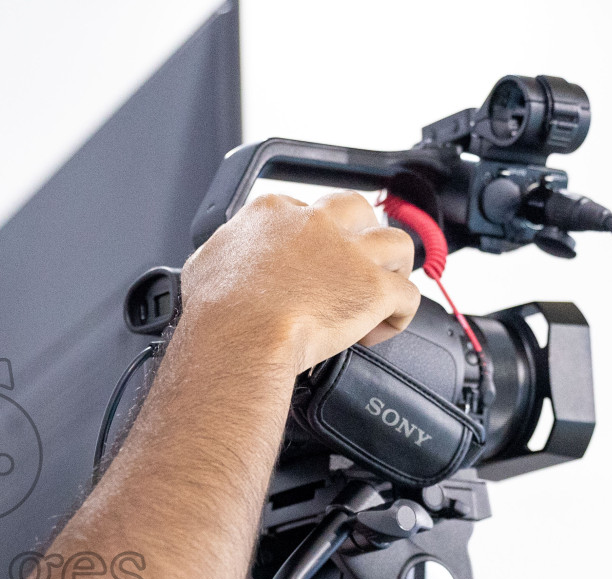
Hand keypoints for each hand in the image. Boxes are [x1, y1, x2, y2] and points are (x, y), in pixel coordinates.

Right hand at [178, 190, 420, 371]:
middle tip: (350, 267)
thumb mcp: (203, 263)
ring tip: (380, 294)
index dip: (311, 238)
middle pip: (357, 211)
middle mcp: (317, 224)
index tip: (307, 263)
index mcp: (273, 212)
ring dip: (393, 268)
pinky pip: (408, 296)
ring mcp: (350, 253)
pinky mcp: (374, 288)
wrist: (239, 337)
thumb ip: (224, 250)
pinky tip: (380, 330)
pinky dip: (399, 315)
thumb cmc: (217, 310)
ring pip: (397, 243)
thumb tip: (224, 258)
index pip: (306, 209)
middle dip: (360, 236)